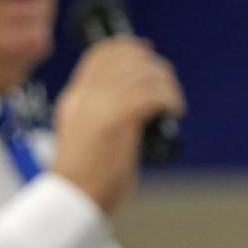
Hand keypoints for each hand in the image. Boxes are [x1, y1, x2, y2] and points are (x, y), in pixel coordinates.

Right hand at [51, 35, 185, 212]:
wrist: (72, 200)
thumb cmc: (84, 176)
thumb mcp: (83, 134)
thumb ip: (99, 113)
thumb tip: (133, 101)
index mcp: (74, 98)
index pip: (99, 55)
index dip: (128, 47)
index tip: (148, 53)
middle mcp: (84, 97)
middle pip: (123, 57)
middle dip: (152, 63)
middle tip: (166, 83)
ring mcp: (99, 108)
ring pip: (140, 73)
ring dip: (165, 83)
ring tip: (173, 101)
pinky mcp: (115, 122)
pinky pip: (150, 94)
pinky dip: (168, 98)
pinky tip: (174, 110)